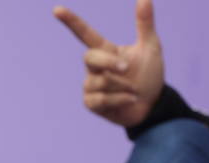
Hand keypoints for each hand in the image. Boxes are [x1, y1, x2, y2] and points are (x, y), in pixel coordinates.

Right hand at [54, 0, 163, 127]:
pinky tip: (130, 99)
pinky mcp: (91, 103)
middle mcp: (94, 67)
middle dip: (109, 62)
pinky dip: (120, 99)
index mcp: (106, 50)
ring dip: (122, 85)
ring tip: (134, 90)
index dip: (72, 22)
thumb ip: (144, 24)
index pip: (85, 34)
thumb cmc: (149, 75)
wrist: (151, 104)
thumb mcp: (150, 47)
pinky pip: (101, 99)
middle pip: (89, 58)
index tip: (57, 10)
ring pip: (100, 81)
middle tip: (127, 68)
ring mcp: (90, 85)